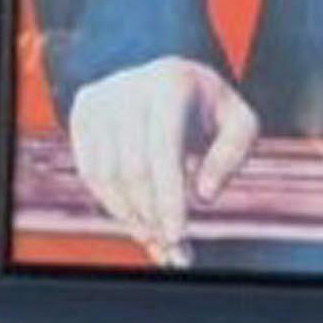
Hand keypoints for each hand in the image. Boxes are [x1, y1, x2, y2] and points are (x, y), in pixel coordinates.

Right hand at [67, 55, 257, 266]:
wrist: (169, 75)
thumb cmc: (210, 108)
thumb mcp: (239, 123)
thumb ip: (232, 155)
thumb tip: (204, 195)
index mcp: (172, 84)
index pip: (163, 151)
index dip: (168, 199)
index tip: (178, 235)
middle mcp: (130, 86)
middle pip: (132, 168)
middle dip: (151, 215)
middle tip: (172, 248)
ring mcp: (102, 98)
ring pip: (106, 174)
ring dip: (130, 216)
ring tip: (156, 236)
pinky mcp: (83, 111)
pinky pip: (90, 170)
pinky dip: (111, 201)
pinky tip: (136, 217)